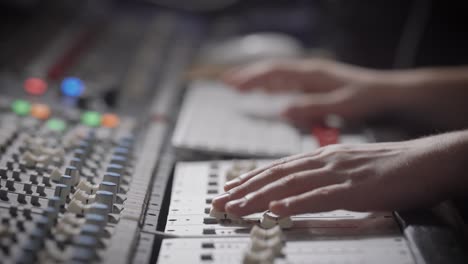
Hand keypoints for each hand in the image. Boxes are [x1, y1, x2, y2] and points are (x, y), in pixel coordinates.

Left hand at [212, 131, 467, 215]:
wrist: (425, 160)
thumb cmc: (388, 167)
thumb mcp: (347, 168)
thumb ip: (322, 176)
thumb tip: (298, 189)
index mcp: (321, 156)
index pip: (277, 167)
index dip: (250, 179)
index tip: (229, 190)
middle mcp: (324, 161)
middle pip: (275, 175)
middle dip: (244, 189)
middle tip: (220, 202)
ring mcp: (338, 173)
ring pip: (289, 185)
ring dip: (259, 197)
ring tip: (236, 208)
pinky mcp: (355, 189)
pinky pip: (320, 197)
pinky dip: (295, 203)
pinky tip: (277, 210)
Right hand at [222, 59, 398, 127]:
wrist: (389, 94)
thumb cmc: (368, 98)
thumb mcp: (341, 106)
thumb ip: (312, 107)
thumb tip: (282, 110)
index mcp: (312, 75)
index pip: (275, 72)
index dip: (252, 77)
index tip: (232, 83)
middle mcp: (309, 73)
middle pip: (272, 71)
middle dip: (249, 76)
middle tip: (227, 83)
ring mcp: (312, 78)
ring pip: (279, 76)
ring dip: (259, 81)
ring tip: (240, 87)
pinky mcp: (317, 86)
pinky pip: (289, 84)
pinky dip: (273, 87)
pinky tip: (268, 93)